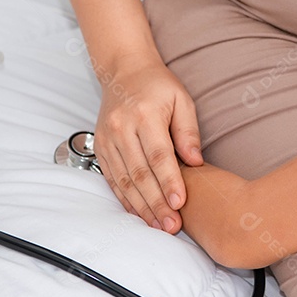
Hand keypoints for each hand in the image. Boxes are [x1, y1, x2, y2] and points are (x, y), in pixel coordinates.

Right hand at [93, 55, 204, 233]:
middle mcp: (121, 128)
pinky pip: (112, 178)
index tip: (180, 203)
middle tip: (172, 225)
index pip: (158, 155)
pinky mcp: (100, 147)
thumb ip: (188, 131)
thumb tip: (196, 162)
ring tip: (158, 225)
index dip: (169, 182)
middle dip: (156, 203)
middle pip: (140, 173)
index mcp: (145, 115)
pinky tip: (138, 213)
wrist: (125, 70)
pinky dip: (125, 198)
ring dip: (141, 207)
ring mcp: (107, 138)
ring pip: (124, 180)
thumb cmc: (158, 85)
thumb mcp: (182, 99)